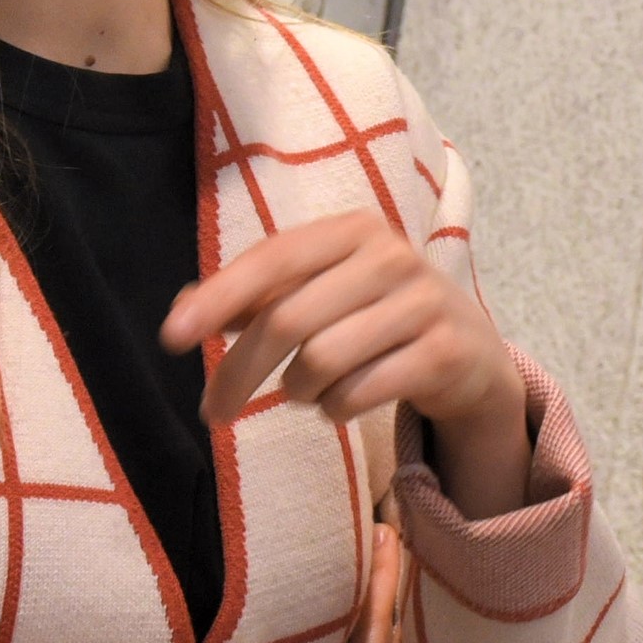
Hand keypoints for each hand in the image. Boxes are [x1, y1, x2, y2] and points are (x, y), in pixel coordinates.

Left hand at [165, 212, 531, 512]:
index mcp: (353, 230)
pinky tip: (342, 402)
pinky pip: (358, 395)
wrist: (469, 350)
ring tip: (304, 391)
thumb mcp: (320, 292)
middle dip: (239, 373)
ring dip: (297, 391)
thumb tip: (182, 314)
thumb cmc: (374, 315)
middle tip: (212, 412)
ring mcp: (422, 304)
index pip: (273, 257)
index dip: (221, 296)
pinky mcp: (442, 354)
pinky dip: (334, 409)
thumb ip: (256, 296)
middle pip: (288, 319)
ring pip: (321, 362)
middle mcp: (391, 257)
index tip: (173, 336)